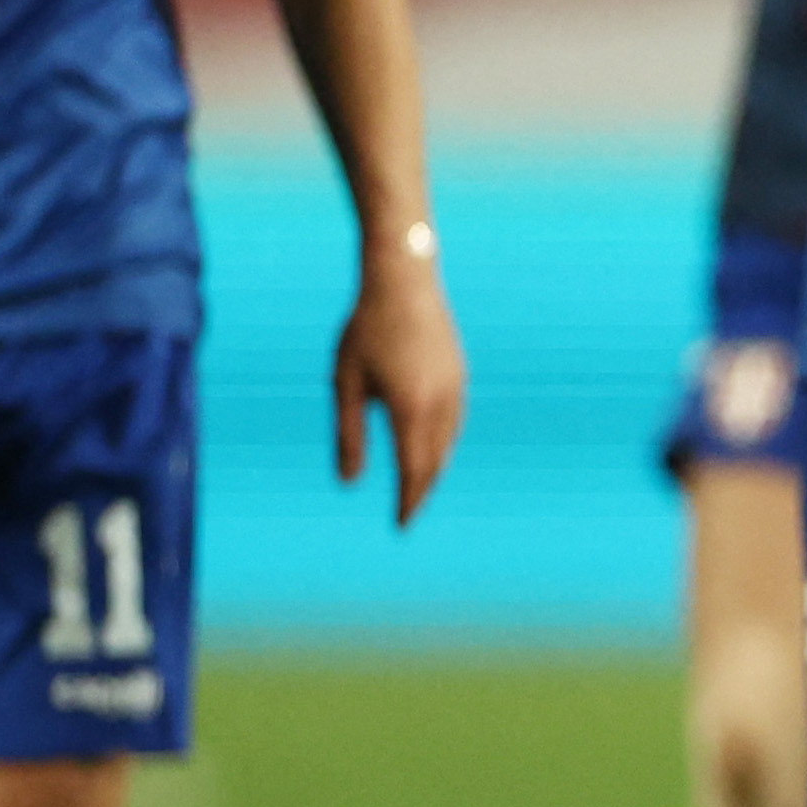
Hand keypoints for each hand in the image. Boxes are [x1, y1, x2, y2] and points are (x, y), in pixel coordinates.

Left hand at [333, 243, 466, 526]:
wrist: (405, 280)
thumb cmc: (366, 329)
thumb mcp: (346, 384)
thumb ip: (349, 434)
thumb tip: (349, 482)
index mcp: (412, 407)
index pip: (414, 470)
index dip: (408, 501)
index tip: (401, 525)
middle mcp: (441, 402)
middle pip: (436, 461)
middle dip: (423, 489)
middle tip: (408, 512)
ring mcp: (457, 386)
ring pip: (450, 442)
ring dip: (435, 467)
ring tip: (419, 484)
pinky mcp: (460, 373)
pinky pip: (456, 421)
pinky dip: (444, 443)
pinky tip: (432, 444)